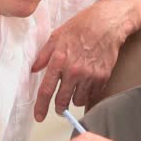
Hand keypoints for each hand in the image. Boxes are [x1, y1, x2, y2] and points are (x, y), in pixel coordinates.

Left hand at [32, 0, 140, 120]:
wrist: (107, 23)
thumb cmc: (80, 27)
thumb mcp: (56, 37)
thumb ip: (43, 56)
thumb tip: (33, 70)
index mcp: (59, 60)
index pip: (46, 90)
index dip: (41, 106)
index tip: (38, 117)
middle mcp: (74, 70)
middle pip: (62, 101)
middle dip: (59, 106)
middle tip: (58, 106)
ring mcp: (90, 75)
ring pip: (78, 101)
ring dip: (74, 99)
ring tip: (74, 90)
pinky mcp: (103, 77)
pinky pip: (93, 95)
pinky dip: (88, 94)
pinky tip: (86, 84)